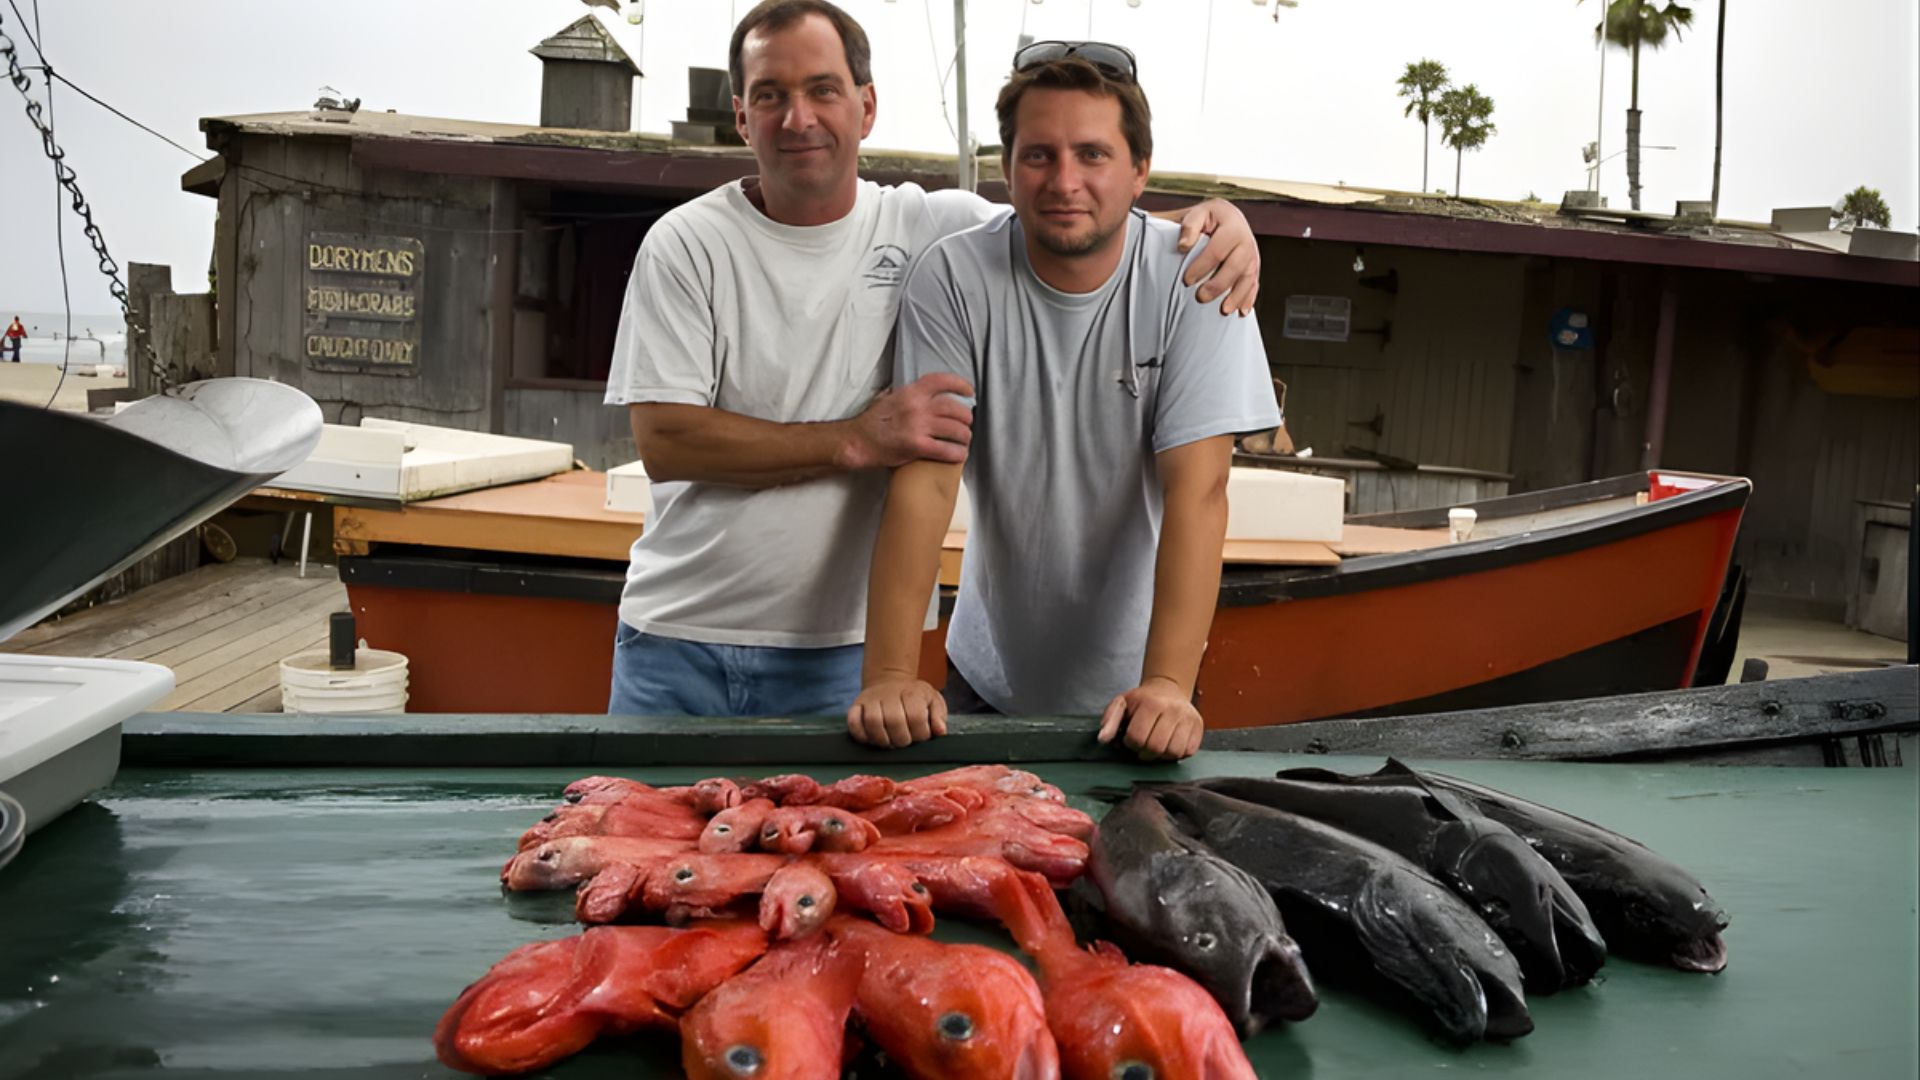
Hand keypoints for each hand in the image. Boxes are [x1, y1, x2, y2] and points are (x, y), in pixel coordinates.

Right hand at [839, 373, 973, 469]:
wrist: (858, 442)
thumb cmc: (872, 422)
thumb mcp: (889, 397)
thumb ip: (907, 393)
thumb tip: (922, 390)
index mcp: (911, 392)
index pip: (942, 381)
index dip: (960, 384)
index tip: (969, 391)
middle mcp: (917, 407)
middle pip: (955, 409)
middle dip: (966, 418)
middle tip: (965, 424)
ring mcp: (918, 427)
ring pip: (956, 430)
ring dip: (965, 436)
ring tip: (963, 440)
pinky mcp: (918, 447)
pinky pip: (948, 450)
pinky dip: (958, 453)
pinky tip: (959, 454)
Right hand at [848, 676, 948, 748]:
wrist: (890, 681)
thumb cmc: (914, 698)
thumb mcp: (933, 701)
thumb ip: (938, 716)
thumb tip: (940, 731)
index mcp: (912, 692)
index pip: (916, 716)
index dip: (920, 733)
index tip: (921, 736)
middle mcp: (889, 694)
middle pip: (894, 720)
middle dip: (902, 739)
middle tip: (904, 742)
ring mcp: (871, 700)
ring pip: (872, 722)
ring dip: (882, 739)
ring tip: (889, 743)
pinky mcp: (856, 706)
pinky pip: (853, 721)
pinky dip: (860, 734)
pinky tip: (871, 739)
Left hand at [1096, 677, 1204, 760]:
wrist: (1168, 688)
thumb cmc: (1143, 699)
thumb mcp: (1122, 703)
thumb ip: (1110, 720)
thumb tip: (1103, 739)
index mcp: (1152, 703)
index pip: (1137, 738)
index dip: (1130, 743)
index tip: (1131, 738)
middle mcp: (1173, 710)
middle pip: (1156, 747)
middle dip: (1145, 751)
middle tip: (1143, 744)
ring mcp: (1188, 718)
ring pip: (1173, 752)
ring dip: (1161, 754)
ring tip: (1156, 744)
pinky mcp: (1199, 727)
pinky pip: (1187, 752)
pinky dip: (1176, 753)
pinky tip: (1169, 743)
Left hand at [1174, 198, 1260, 316]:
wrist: (1225, 217)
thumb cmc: (1208, 218)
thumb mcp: (1196, 214)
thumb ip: (1189, 226)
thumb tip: (1184, 245)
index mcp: (1232, 225)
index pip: (1217, 249)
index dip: (1202, 266)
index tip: (1187, 280)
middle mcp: (1246, 239)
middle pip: (1236, 266)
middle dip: (1218, 284)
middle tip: (1201, 297)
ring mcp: (1252, 254)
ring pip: (1248, 278)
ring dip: (1237, 296)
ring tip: (1223, 310)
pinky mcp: (1254, 266)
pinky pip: (1254, 284)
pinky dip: (1249, 298)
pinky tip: (1241, 311)